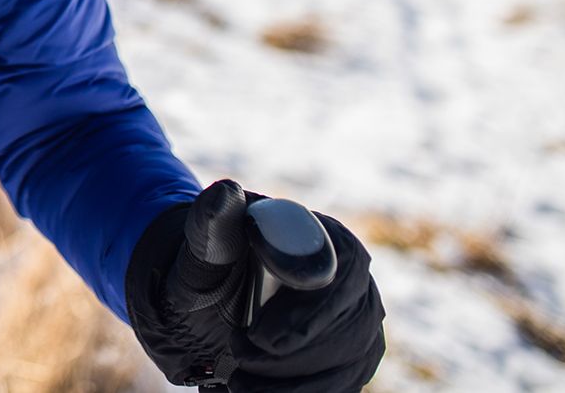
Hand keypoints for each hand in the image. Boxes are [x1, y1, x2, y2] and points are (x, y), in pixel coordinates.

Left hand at [127, 180, 384, 391]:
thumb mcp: (204, 245)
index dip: (310, 314)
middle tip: (240, 356)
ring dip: (294, 379)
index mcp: (327, 237)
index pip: (345, 275)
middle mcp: (353, 279)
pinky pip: (343, 383)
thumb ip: (212, 221)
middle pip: (352, 328)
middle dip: (293, 354)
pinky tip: (257, 392)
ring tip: (240, 380)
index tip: (263, 338)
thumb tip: (225, 190)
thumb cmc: (212, 265)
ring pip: (349, 362)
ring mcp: (359, 321)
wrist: (211, 301)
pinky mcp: (353, 357)